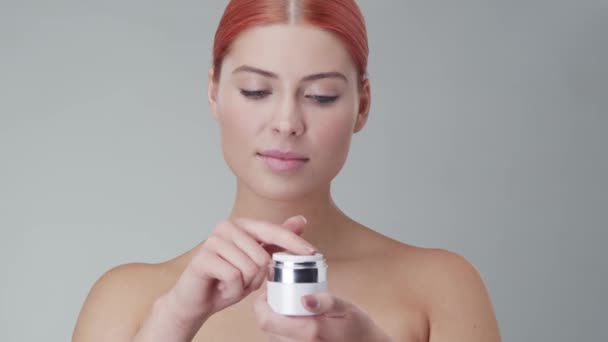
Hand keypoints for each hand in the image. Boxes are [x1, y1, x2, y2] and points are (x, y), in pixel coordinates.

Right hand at [165, 215, 316, 325]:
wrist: (197, 300)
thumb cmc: (228, 279)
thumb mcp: (259, 262)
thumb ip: (277, 241)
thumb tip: (302, 219)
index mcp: (242, 225)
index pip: (274, 231)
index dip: (294, 243)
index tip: (314, 253)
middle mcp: (227, 227)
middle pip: (263, 257)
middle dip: (258, 277)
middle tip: (242, 280)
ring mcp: (213, 240)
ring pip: (250, 268)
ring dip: (245, 285)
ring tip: (231, 283)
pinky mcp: (203, 258)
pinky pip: (234, 277)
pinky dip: (233, 290)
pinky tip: (222, 287)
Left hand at [254, 291, 392, 341]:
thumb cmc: (359, 328)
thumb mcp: (347, 309)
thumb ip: (327, 302)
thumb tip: (304, 298)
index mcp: (309, 331)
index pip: (266, 320)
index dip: (260, 304)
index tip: (268, 291)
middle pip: (267, 328)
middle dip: (267, 310)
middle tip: (278, 295)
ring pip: (273, 337)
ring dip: (275, 322)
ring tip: (287, 308)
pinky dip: (283, 332)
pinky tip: (294, 322)